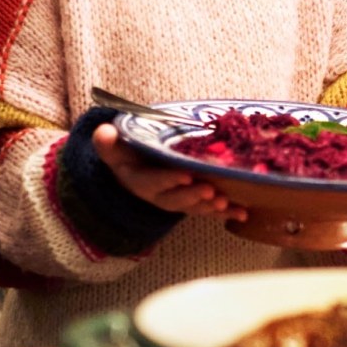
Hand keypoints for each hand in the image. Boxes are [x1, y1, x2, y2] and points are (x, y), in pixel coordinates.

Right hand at [92, 124, 245, 220]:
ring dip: (210, 206)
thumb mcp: (113, 148)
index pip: (153, 182)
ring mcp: (177, 200)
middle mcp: (159, 194)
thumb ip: (107, 143)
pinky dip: (226, 213)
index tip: (185, 175)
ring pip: (193, 207)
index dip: (168, 180)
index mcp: (140, 180)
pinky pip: (208, 210)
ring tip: (226, 203)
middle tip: (210, 191)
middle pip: (176, 199)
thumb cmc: (127, 155)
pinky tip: (243, 213)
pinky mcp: (192, 202)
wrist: (133, 172)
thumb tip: (104, 133)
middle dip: (193, 196)